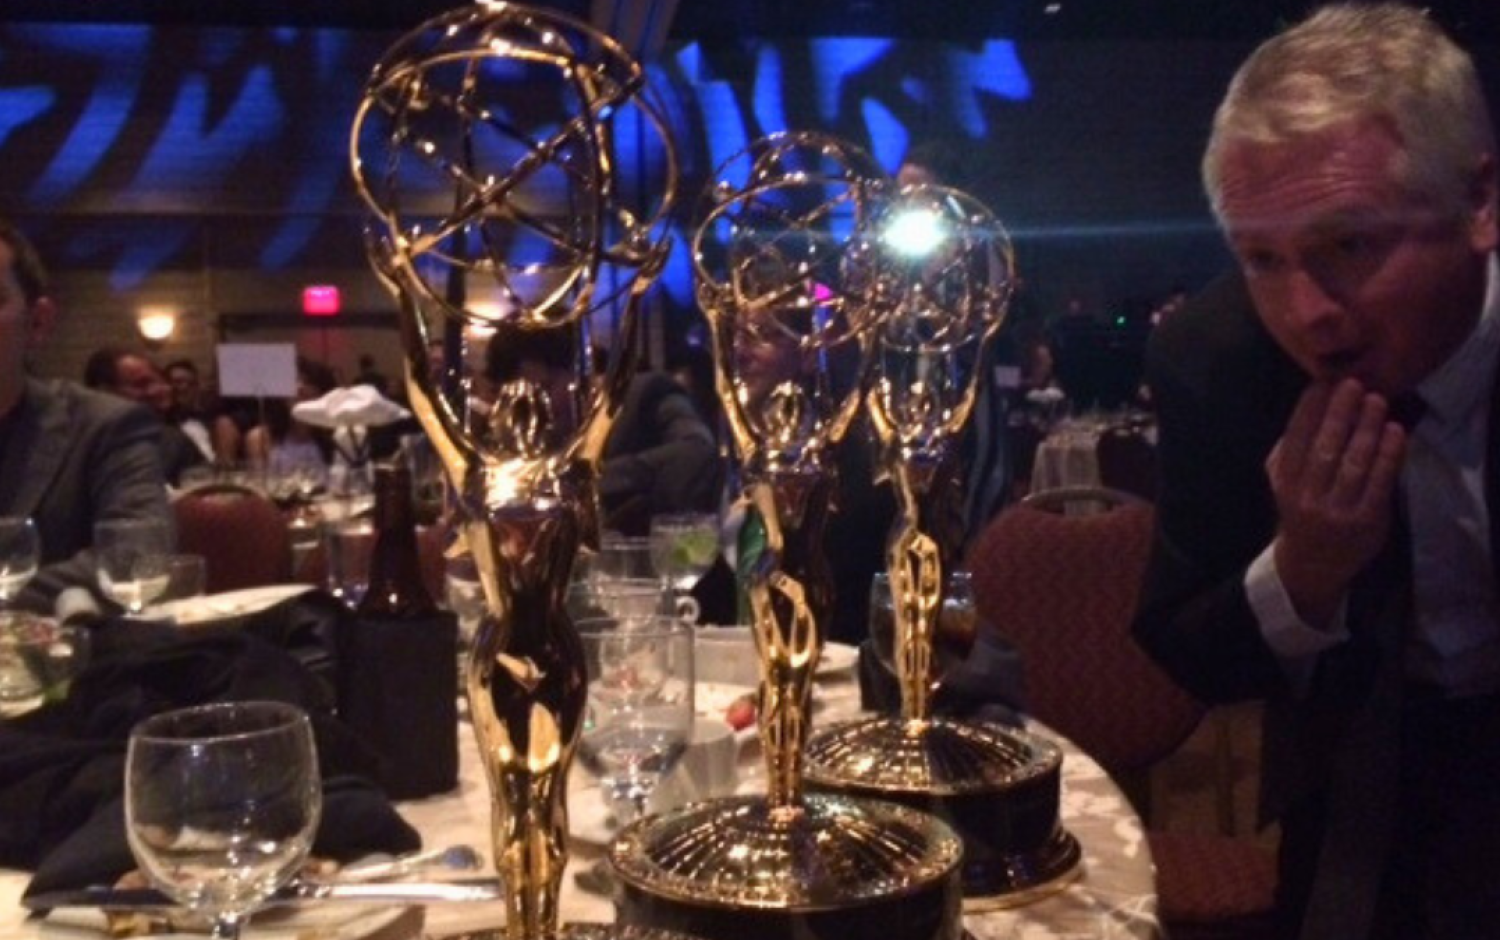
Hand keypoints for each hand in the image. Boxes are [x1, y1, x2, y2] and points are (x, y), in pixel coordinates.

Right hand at [1266, 379, 1408, 627]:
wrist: (1313, 563)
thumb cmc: (1301, 509)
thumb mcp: (1282, 482)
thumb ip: (1288, 450)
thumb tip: (1308, 406)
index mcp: (1285, 483)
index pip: (1296, 439)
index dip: (1309, 409)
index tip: (1322, 383)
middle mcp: (1307, 497)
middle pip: (1325, 448)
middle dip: (1340, 412)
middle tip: (1354, 384)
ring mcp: (1338, 511)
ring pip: (1353, 463)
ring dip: (1367, 428)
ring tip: (1377, 401)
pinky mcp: (1367, 520)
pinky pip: (1380, 483)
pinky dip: (1390, 455)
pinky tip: (1396, 431)